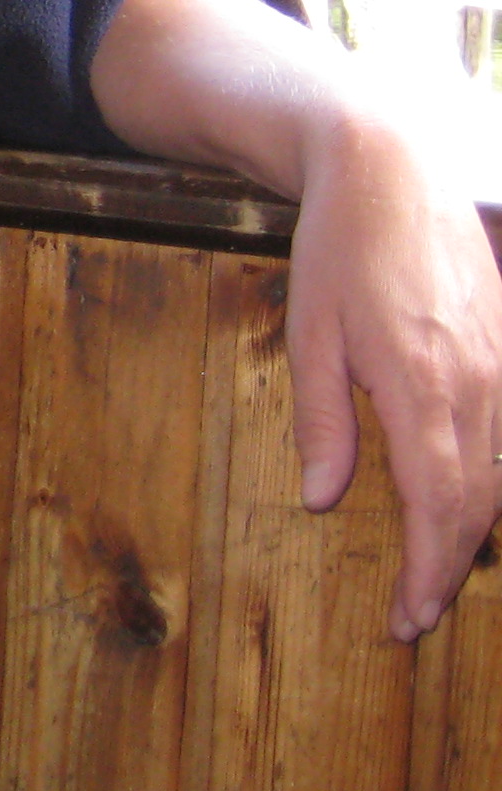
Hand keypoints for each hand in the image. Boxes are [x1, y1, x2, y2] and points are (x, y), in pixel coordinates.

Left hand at [284, 113, 501, 642]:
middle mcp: (478, 384)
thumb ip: (323, 421)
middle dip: (449, 567)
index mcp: (423, 385)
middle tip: (416, 616)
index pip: (440, 507)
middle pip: (478, 503)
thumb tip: (322, 501)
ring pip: (498, 475)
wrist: (393, 172)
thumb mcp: (308, 334)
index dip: (429, 572)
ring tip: (433, 573)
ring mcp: (501, 365)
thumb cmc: (338, 250)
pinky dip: (485, 482)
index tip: (408, 618)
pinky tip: (456, 504)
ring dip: (469, 531)